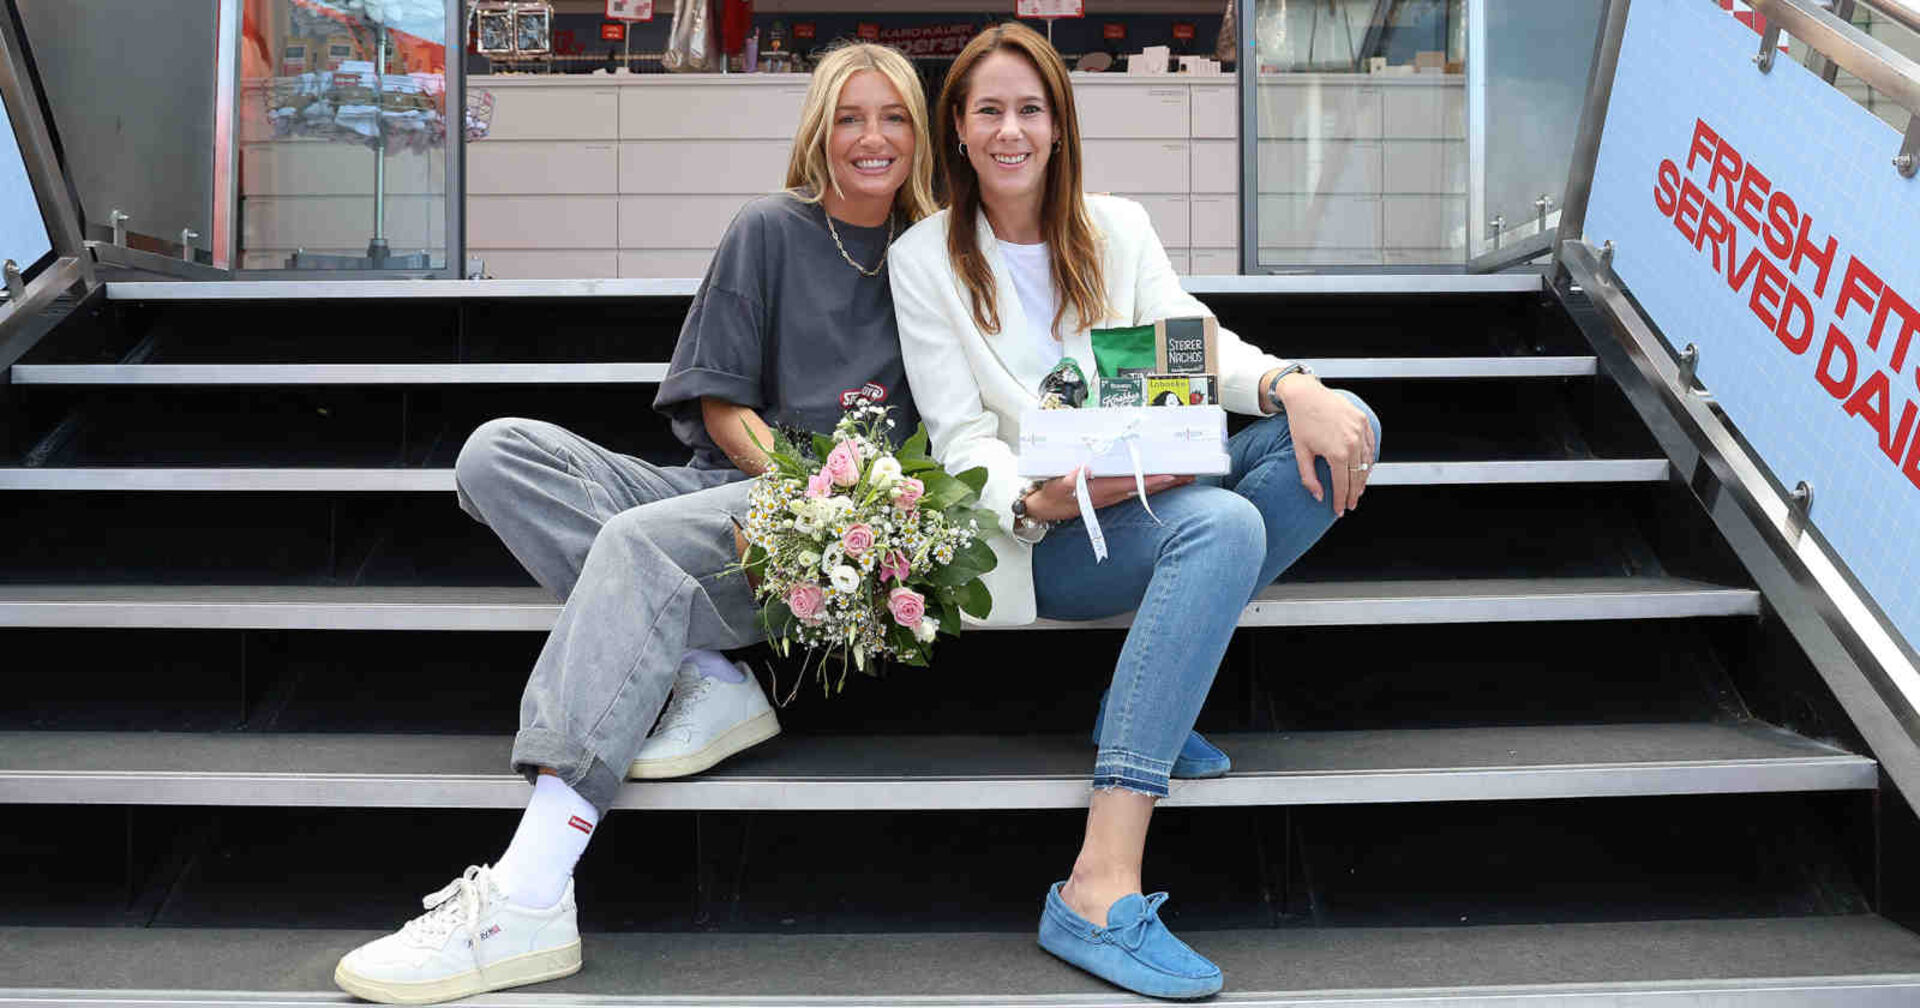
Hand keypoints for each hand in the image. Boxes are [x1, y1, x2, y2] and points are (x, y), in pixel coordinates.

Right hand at [1022, 467, 1192, 522]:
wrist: (1044, 510)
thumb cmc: (1051, 496)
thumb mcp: (1056, 487)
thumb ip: (1069, 479)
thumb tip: (1084, 469)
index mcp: (1100, 491)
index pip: (1131, 484)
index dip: (1151, 481)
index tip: (1169, 475)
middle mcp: (1110, 496)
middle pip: (1144, 489)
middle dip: (1167, 483)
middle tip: (1189, 475)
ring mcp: (1111, 497)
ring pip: (1142, 491)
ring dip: (1163, 485)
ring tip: (1183, 477)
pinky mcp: (1110, 496)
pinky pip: (1135, 491)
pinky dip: (1150, 487)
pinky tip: (1161, 482)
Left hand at [1277, 376, 1374, 516]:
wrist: (1305, 394)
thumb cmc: (1300, 422)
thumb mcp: (1301, 453)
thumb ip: (1309, 478)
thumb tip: (1318, 497)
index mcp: (1337, 453)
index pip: (1343, 485)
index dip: (1341, 500)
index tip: (1339, 511)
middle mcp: (1353, 443)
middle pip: (1357, 476)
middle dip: (1354, 494)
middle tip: (1350, 504)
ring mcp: (1361, 431)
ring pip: (1367, 463)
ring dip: (1363, 478)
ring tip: (1357, 490)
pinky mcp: (1363, 421)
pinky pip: (1370, 446)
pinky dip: (1368, 459)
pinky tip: (1364, 469)